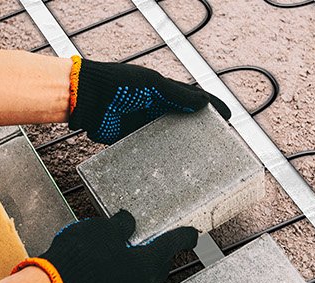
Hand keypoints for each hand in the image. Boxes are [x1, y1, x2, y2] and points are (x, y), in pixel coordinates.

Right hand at [37, 210, 196, 282]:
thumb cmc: (80, 258)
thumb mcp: (102, 230)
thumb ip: (121, 226)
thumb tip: (127, 223)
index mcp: (145, 265)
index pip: (171, 246)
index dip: (183, 237)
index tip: (193, 235)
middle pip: (157, 266)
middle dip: (159, 253)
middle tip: (155, 241)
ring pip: (138, 278)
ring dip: (135, 264)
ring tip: (122, 250)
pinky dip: (118, 274)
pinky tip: (104, 265)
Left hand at [67, 58, 230, 143]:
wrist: (86, 98)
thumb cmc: (117, 83)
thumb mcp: (151, 83)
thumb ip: (176, 93)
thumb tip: (203, 103)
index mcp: (163, 92)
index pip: (193, 99)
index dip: (212, 107)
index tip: (228, 117)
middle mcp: (156, 109)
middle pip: (184, 121)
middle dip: (201, 130)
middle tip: (219, 143)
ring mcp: (144, 125)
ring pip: (169, 138)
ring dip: (183, 147)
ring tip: (201, 159)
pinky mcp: (131, 140)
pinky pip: (150, 150)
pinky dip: (161, 157)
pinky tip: (173, 167)